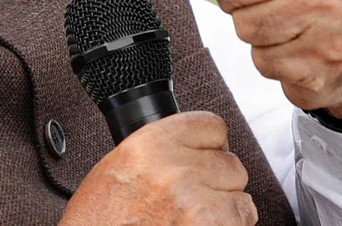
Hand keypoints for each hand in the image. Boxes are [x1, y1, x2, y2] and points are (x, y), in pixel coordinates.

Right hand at [61, 112, 256, 225]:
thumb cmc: (99, 221)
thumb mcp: (119, 166)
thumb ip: (159, 149)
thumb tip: (195, 146)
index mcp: (149, 145)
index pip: (211, 125)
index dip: (210, 145)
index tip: (205, 156)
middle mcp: (173, 170)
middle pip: (231, 163)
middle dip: (217, 181)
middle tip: (193, 197)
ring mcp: (194, 203)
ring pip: (241, 196)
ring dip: (225, 208)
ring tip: (195, 218)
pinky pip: (242, 221)